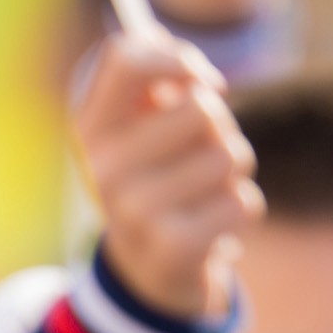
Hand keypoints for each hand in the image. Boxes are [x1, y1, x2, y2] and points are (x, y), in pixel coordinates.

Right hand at [75, 33, 260, 326]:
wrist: (148, 273)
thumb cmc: (158, 177)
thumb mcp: (144, 122)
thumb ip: (160, 73)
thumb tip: (197, 75)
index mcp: (90, 128)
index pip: (126, 59)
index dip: (179, 60)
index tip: (202, 83)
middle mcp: (102, 168)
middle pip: (202, 108)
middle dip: (221, 128)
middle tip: (202, 155)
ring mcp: (134, 211)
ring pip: (229, 155)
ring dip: (235, 171)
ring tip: (208, 191)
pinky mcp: (172, 248)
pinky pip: (242, 201)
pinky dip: (242, 210)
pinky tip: (214, 225)